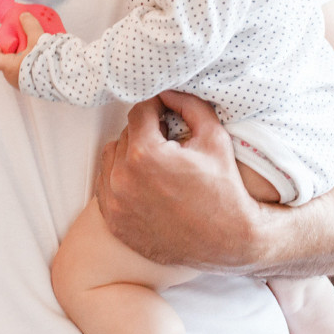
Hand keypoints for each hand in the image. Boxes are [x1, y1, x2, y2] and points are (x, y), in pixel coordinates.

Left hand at [0, 11, 42, 87]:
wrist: (65, 79)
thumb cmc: (48, 61)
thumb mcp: (38, 38)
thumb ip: (29, 25)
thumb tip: (24, 16)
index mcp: (9, 66)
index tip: (6, 43)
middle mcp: (12, 78)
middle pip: (6, 60)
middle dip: (16, 51)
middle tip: (28, 43)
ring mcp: (22, 85)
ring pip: (18, 67)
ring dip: (26, 59)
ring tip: (40, 52)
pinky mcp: (34, 89)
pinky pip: (28, 75)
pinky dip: (34, 67)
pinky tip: (46, 61)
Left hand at [95, 90, 267, 272]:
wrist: (227, 242)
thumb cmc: (224, 189)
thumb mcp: (214, 137)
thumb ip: (189, 104)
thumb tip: (168, 91)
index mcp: (144, 155)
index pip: (139, 112)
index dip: (156, 108)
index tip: (168, 114)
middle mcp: (122, 179)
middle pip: (125, 134)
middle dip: (145, 133)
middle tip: (169, 142)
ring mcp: (115, 204)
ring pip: (111, 158)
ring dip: (129, 154)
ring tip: (157, 163)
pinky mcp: (114, 222)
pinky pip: (106, 186)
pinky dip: (121, 179)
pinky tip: (146, 183)